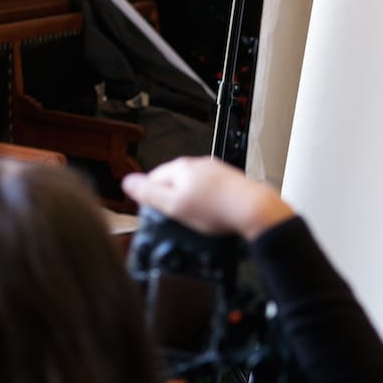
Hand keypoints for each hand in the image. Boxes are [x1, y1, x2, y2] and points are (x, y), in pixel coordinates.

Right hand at [121, 156, 294, 241]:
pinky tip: (214, 214)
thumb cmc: (218, 208)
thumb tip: (128, 183)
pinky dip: (209, 202)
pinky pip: (211, 191)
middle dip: (172, 198)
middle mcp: (199, 164)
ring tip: (198, 218)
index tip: (155, 212)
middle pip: (174, 181)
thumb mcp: (175, 205)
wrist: (254, 210)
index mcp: (181, 167)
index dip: (150, 197)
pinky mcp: (230, 181)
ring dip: (192, 200)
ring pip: (194, 185)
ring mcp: (216, 171)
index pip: (153, 178)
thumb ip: (149, 193)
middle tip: (177, 218)